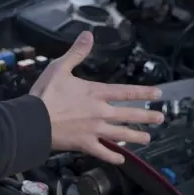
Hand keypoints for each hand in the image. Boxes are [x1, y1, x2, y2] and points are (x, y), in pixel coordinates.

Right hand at [29, 31, 164, 163]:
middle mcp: (100, 112)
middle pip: (129, 115)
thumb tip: (88, 35)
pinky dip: (113, 156)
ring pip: (120, 135)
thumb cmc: (46, 94)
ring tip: (148, 139)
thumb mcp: (60, 67)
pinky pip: (103, 152)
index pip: (126, 92)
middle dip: (146, 116)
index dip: (144, 93)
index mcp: (96, 93)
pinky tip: (122, 159)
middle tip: (160, 118)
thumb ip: (77, 52)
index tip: (158, 95)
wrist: (33, 120)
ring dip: (136, 137)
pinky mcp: (85, 144)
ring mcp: (94, 130)